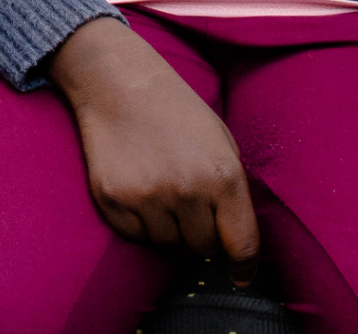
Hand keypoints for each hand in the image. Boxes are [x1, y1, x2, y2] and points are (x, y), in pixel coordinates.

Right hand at [47, 15, 259, 275]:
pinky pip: (135, 235)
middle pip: (202, 248)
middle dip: (199, 231)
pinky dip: (139, 220)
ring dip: (168, 226)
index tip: (241, 276)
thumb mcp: (220, 141)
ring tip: (159, 184)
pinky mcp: (114, 200)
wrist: (117, 81)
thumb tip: (236, 248)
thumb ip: (233, 192)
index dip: (243, 265)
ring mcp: (148, 197)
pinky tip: (137, 184)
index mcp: (222, 174)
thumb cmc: (175, 110)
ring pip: (168, 245)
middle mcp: (187, 190)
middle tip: (186, 198)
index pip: (241, 244)